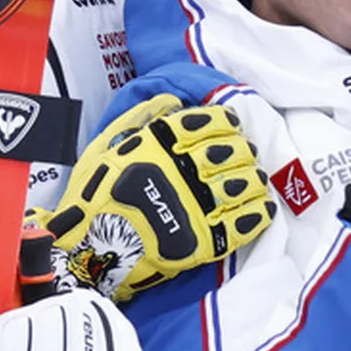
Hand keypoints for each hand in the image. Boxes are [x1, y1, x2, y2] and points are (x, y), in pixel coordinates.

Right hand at [36, 94, 273, 301]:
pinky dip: (258, 214)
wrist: (88, 250)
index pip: (208, 121)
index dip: (225, 121)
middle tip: (245, 153)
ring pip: (243, 184)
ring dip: (254, 178)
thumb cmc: (92, 197)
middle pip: (232, 150)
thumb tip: (173, 100)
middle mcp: (183, 170)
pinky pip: (242, 224)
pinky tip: (262, 208)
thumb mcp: (106, 145)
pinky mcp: (204, 240)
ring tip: (255, 179)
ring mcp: (196, 205)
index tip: (231, 124)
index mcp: (162, 144)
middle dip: (243, 149)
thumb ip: (139, 118)